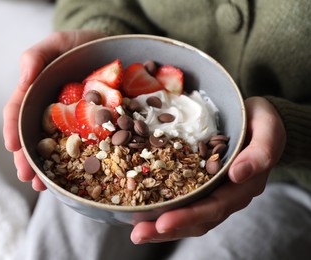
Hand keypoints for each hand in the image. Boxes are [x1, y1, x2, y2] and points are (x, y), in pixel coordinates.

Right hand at [3, 30, 104, 190]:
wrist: (112, 50)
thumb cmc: (81, 44)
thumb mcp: (58, 43)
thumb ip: (37, 56)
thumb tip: (23, 78)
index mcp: (37, 92)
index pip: (19, 110)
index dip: (13, 128)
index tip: (12, 145)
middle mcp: (51, 111)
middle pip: (33, 136)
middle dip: (28, 158)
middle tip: (26, 177)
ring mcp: (73, 122)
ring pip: (56, 147)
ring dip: (49, 168)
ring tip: (44, 185)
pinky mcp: (94, 127)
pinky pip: (85, 146)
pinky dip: (79, 163)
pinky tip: (77, 177)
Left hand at [130, 96, 286, 243]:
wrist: (255, 119)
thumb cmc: (262, 123)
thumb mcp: (268, 130)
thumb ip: (260, 152)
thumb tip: (238, 174)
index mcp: (242, 187)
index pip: (214, 208)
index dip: (188, 217)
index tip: (163, 223)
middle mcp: (226, 195)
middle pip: (196, 219)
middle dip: (166, 228)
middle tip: (139, 234)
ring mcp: (212, 191)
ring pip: (187, 215)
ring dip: (160, 225)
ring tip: (136, 230)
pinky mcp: (199, 183)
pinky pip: (181, 199)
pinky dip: (162, 207)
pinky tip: (142, 209)